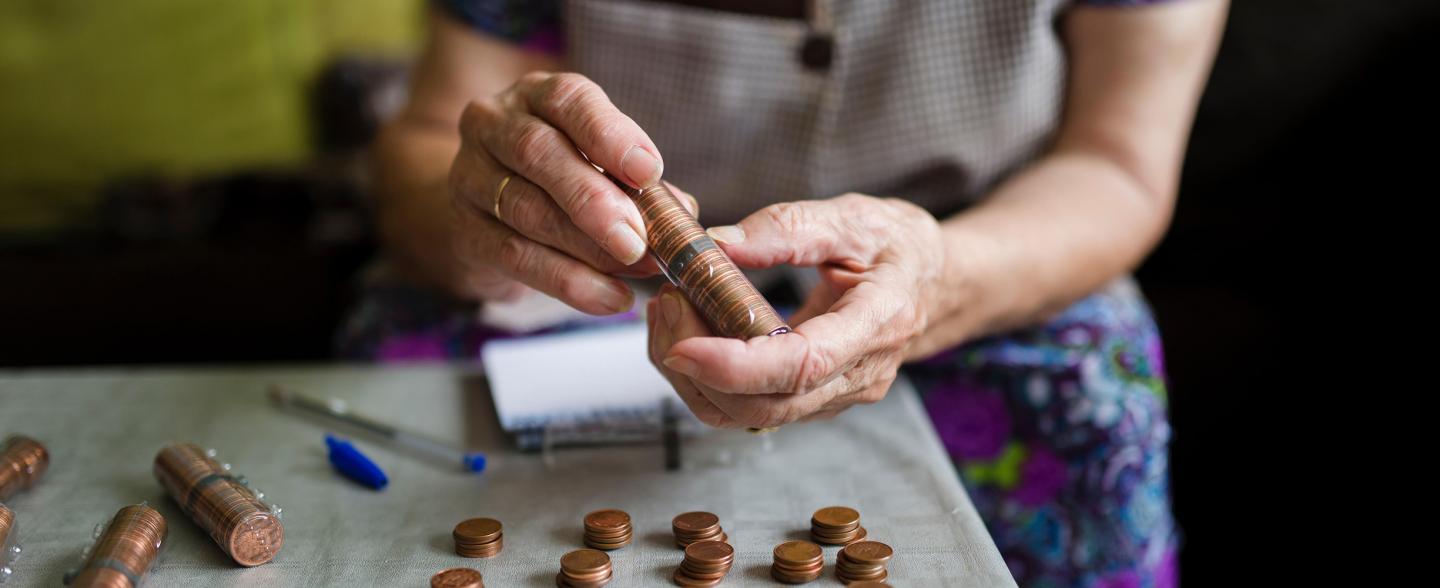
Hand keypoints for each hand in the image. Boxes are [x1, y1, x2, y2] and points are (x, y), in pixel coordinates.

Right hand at [447, 71, 696, 312]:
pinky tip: (609, 298)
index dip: (610, 134)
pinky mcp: (464, 231)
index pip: (568, 100)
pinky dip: (566, 281)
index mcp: (537, 96)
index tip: (649, 170)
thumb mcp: (599, 165)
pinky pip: (514, 256)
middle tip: (637, 238)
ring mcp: (469, 176)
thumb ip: (639, 184)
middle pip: (538, 153)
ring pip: (525, 209)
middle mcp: (494, 124)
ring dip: (586, 246)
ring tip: (633, 270)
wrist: (487, 213)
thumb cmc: (560, 180)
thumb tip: (682, 212)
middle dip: (594, 199)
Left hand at [647, 194, 943, 427]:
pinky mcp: (813, 399)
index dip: (737, 366)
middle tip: (666, 303)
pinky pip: (751, 407)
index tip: (682, 345)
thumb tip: (716, 243)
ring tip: (672, 311)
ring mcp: (836, 395)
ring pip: (750, 415)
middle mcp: (858, 375)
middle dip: (700, 367)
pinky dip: (709, 378)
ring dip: (695, 377)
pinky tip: (692, 330)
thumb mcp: (854, 218)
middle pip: (767, 405)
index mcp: (877, 324)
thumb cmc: (898, 246)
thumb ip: (787, 227)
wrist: (936, 282)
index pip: (804, 365)